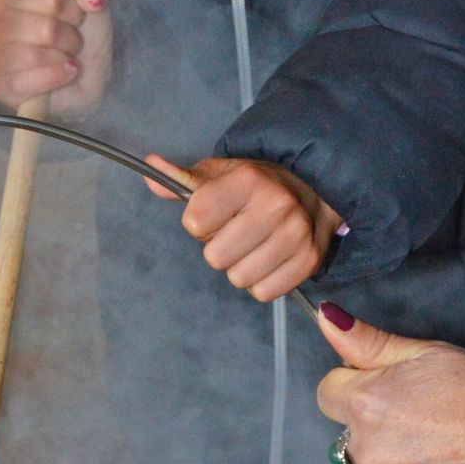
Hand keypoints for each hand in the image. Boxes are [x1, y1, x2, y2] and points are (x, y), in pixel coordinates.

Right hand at [0, 0, 110, 117]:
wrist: (86, 75)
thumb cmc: (78, 32)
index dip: (73, 9)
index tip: (75, 16)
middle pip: (46, 29)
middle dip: (70, 38)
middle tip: (70, 41)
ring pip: (35, 56)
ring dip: (62, 58)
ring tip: (64, 57)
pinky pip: (30, 82)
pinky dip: (56, 77)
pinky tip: (63, 74)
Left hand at [145, 154, 340, 301]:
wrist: (315, 189)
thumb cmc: (256, 184)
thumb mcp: (219, 174)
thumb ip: (181, 180)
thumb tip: (149, 170)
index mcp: (248, 179)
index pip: (195, 222)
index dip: (198, 222)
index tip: (214, 213)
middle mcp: (276, 205)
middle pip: (215, 257)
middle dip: (218, 247)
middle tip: (235, 231)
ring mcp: (296, 235)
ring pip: (239, 278)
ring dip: (239, 266)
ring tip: (252, 244)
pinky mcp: (309, 261)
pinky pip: (264, 292)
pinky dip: (261, 281)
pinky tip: (268, 258)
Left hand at [316, 315, 464, 463]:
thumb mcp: (432, 353)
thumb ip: (370, 342)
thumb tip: (327, 319)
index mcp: (367, 405)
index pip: (330, 394)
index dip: (359, 389)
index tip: (393, 394)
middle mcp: (370, 456)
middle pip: (354, 442)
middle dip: (381, 434)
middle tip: (431, 429)